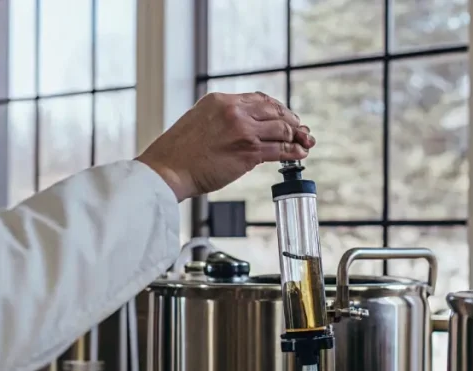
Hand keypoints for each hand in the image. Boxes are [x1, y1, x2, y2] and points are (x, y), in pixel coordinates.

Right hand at [137, 91, 316, 200]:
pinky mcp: (248, 153)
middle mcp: (234, 112)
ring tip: (304, 143)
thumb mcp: (198, 120)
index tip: (285, 117)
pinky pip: (280, 150)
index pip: (260, 99)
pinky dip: (294, 152)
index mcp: (221, 100)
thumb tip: (246, 126)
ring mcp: (243, 132)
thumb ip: (223, 119)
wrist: (168, 169)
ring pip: (282, 129)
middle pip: (275, 111)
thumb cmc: (178, 152)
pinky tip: (300, 154)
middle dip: (292, 121)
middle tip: (301, 130)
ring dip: (297, 136)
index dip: (278, 108)